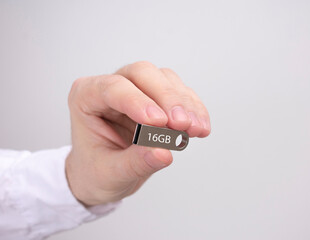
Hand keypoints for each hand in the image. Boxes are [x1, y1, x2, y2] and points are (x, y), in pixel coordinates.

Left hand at [65, 61, 210, 205]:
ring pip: (165, 80)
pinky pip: (180, 95)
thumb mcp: (110, 174)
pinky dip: (194, 110)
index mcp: (86, 97)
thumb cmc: (96, 171)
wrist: (103, 175)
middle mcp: (112, 86)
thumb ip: (135, 163)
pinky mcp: (158, 99)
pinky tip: (200, 127)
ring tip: (195, 130)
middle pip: (143, 74)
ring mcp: (137, 89)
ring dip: (184, 104)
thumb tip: (164, 154)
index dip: (138, 102)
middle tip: (182, 124)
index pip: (113, 87)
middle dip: (166, 98)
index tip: (159, 122)